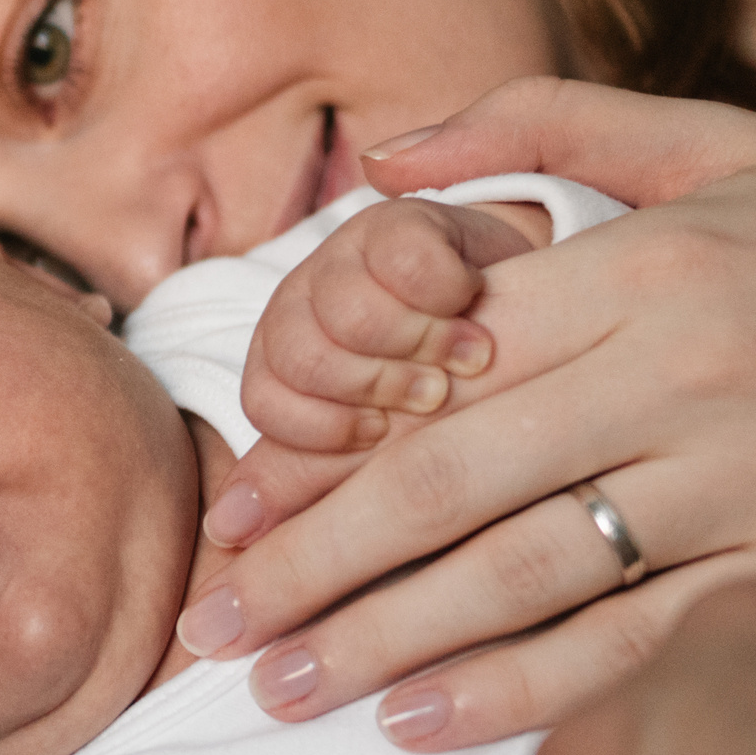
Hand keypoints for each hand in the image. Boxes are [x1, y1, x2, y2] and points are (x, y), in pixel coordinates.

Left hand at [179, 78, 755, 747]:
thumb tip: (385, 149)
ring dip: (383, 643)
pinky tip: (421, 721)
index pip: (435, 370)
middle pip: (449, 484)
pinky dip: (523, 694)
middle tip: (216, 628)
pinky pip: (640, 649)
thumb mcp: (729, 146)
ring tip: (284, 692)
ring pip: (525, 577)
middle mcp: (690, 375)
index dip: (318, 446)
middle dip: (312, 566)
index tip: (237, 509)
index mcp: (649, 269)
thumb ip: (544, 124)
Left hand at [205, 199, 540, 546]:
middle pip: (298, 356)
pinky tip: (475, 307)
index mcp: (285, 366)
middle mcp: (299, 307)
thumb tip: (225, 532)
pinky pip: (403, 257)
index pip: (265, 403)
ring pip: (347, 310)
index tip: (378, 434)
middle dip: (372, 385)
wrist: (530, 316)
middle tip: (433, 396)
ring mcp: (344, 258)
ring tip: (468, 359)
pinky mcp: (400, 222)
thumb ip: (309, 484)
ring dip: (413, 341)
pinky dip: (443, 291)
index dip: (320, 427)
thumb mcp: (382, 448)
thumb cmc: (451, 400)